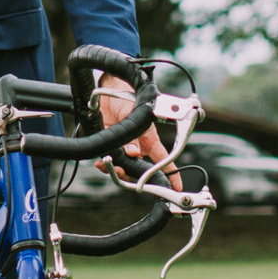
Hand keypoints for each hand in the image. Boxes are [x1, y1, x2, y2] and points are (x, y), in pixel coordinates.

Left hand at [97, 75, 181, 190]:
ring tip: (110, 166)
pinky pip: (109, 162)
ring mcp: (124, 148)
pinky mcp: (110, 146)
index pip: (163, 159)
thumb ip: (134, 136)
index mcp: (150, 140)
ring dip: (117, 171)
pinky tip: (100, 163)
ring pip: (124, 168)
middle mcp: (138, 147)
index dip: (171, 174)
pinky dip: (104, 166)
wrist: (109, 93)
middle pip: (140, 169)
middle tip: (124, 173)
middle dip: (133, 176)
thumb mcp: (134, 116)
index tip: (177, 186)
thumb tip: (133, 153)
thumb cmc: (127, 100)